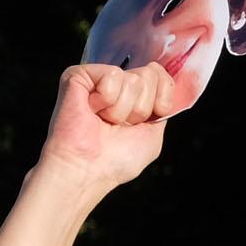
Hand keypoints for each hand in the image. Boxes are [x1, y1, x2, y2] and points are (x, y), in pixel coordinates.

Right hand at [36, 62, 176, 188]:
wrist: (87, 170)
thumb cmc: (116, 159)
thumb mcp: (152, 135)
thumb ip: (162, 107)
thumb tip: (167, 79)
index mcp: (133, 95)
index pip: (161, 75)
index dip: (162, 98)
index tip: (146, 121)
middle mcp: (117, 83)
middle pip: (150, 75)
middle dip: (141, 108)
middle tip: (118, 125)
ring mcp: (97, 77)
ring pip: (133, 79)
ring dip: (122, 109)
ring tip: (103, 121)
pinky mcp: (79, 75)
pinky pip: (112, 75)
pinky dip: (107, 100)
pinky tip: (92, 111)